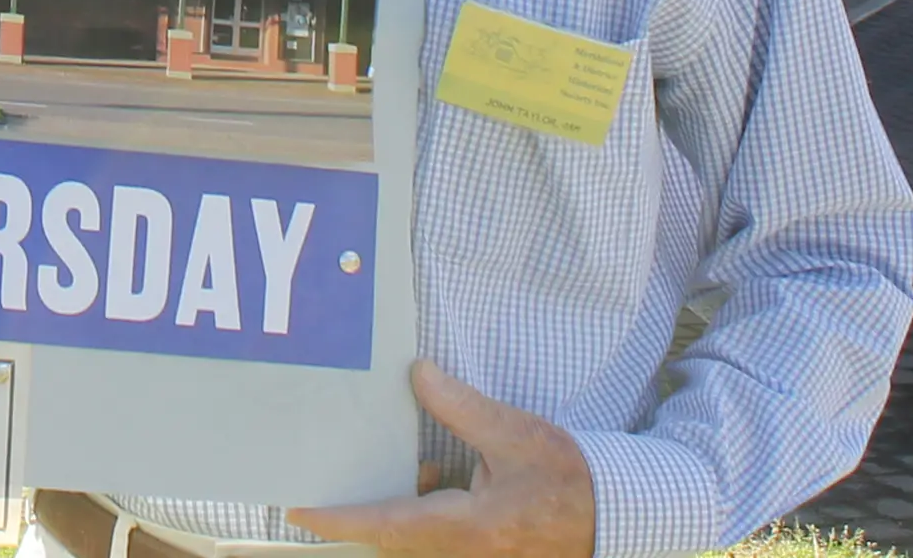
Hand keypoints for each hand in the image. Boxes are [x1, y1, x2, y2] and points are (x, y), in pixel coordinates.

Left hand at [286, 359, 593, 556]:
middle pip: (391, 536)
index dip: (337, 518)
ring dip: (392, 508)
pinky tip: (433, 476)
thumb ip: (461, 407)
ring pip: (411, 538)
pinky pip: (433, 538)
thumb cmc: (568, 481)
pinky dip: (420, 510)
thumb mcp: (515, 434)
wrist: (615, 518)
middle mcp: (460, 553)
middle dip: (358, 510)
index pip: (384, 524)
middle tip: (324, 480)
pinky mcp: (481, 554)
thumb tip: (418, 374)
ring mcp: (471, 557)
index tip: (297, 511)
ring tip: (379, 464)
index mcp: (464, 528)